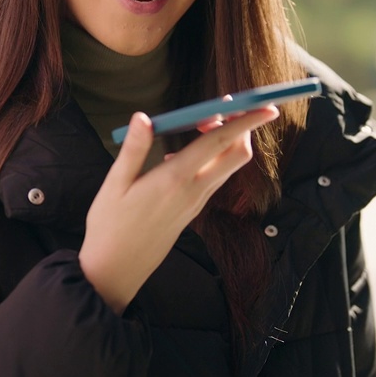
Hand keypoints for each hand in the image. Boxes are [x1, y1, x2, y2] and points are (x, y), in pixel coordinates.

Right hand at [78, 104, 279, 313]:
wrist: (117, 269)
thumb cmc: (110, 226)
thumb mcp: (114, 184)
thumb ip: (134, 149)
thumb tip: (143, 117)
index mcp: (175, 179)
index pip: (219, 143)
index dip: (244, 122)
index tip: (265, 107)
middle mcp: (194, 191)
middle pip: (236, 156)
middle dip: (241, 129)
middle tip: (223, 109)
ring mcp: (196, 202)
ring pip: (227, 166)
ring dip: (226, 142)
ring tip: (201, 122)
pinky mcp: (192, 210)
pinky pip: (213, 178)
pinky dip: (212, 158)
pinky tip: (183, 152)